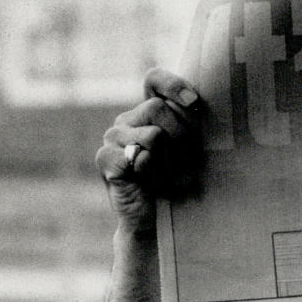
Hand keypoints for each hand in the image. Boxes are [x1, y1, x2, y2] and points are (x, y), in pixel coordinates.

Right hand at [96, 68, 202, 234]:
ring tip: (167, 177)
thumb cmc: (175, 184)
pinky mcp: (105, 158)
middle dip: (181, 136)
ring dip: (169, 160)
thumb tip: (197, 105)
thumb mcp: (188, 151)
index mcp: (146, 112)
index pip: (154, 81)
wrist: (154, 221)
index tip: (194, 102)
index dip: (173, 84)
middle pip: (158, 108)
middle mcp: (126, 120)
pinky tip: (149, 182)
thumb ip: (189, 126)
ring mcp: (112, 138)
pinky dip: (151, 172)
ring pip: (152, 134)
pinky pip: (138, 156)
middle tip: (186, 162)